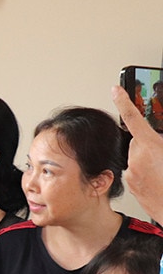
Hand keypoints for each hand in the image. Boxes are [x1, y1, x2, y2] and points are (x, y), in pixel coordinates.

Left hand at [113, 85, 162, 221]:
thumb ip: (160, 140)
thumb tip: (156, 135)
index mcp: (151, 145)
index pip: (134, 118)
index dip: (124, 101)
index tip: (115, 90)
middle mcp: (137, 157)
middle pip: (137, 141)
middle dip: (147, 144)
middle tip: (162, 155)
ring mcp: (132, 172)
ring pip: (136, 157)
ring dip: (146, 159)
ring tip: (162, 171)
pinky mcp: (131, 184)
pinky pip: (135, 171)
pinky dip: (144, 172)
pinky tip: (156, 179)